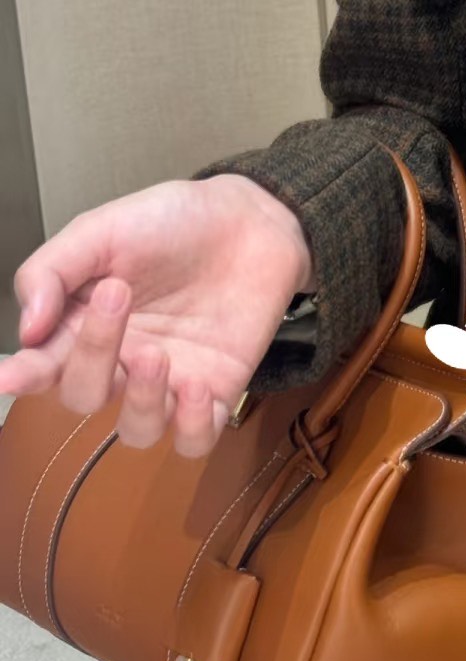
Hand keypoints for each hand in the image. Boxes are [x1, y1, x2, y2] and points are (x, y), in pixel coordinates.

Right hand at [0, 175, 312, 458]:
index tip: (7, 377)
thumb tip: (26, 328)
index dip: (21, 377)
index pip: (41, 367)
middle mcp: (118, 362)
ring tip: (157, 353)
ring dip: (140, 401)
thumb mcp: (100, 231)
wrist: (247, 220)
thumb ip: (53, 272)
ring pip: (136, 430)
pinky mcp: (215, 392)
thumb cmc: (171, 223)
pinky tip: (195, 386)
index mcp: (81, 326)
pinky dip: (191, 425)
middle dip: (92, 358)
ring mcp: (167, 382)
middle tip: (117, 299)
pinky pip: (195, 440)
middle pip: (83, 397)